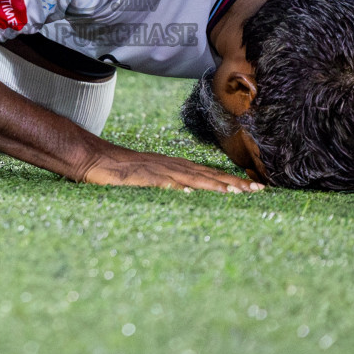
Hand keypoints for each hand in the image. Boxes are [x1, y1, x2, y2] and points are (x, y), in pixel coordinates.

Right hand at [78, 146, 264, 192]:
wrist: (94, 157)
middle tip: (259, 191)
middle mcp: (172, 166)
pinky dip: (178, 188)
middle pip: (208, 175)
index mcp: (176, 167)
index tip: (255, 187)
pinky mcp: (142, 178)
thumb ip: (172, 183)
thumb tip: (193, 195)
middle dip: (234, 183)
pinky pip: (162, 184)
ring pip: (192, 178)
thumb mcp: (153, 176)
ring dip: (215, 185)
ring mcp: (158, 171)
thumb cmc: (122, 170)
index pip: (210, 173)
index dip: (233, 180)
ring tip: (236, 193)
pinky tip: (191, 194)